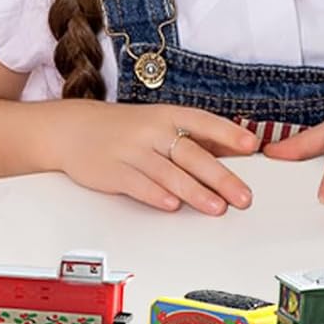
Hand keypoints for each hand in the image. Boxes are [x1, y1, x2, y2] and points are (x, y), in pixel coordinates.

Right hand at [50, 102, 257, 214]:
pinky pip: (137, 184)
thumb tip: (235, 152)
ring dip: (195, 191)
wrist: (72, 129)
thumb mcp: (158, 122)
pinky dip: (156, 195)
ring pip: (168, 173)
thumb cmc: (122, 128)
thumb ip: (194, 137)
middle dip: (220, 177)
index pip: (203, 122)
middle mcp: (150, 130)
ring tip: (217, 207)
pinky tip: (172, 205)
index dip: (228, 133)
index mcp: (166, 115)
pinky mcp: (113, 170)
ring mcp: (131, 151)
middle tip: (242, 196)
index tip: (251, 145)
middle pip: (191, 154)